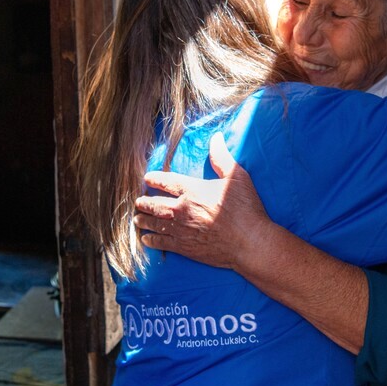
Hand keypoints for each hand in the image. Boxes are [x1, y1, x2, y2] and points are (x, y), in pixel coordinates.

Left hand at [134, 133, 272, 270]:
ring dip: (144, 220)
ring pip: (154, 223)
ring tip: (138, 218)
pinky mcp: (184, 247)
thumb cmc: (245, 209)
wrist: (248, 242)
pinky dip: (151, 240)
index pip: (166, 181)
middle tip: (138, 201)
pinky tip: (146, 239)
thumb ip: (222, 157)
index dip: (154, 179)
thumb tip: (216, 138)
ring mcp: (181, 229)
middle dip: (144, 202)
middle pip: (155, 203)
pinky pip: (161, 242)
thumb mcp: (237, 177)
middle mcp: (182, 208)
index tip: (147, 178)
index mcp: (192, 190)